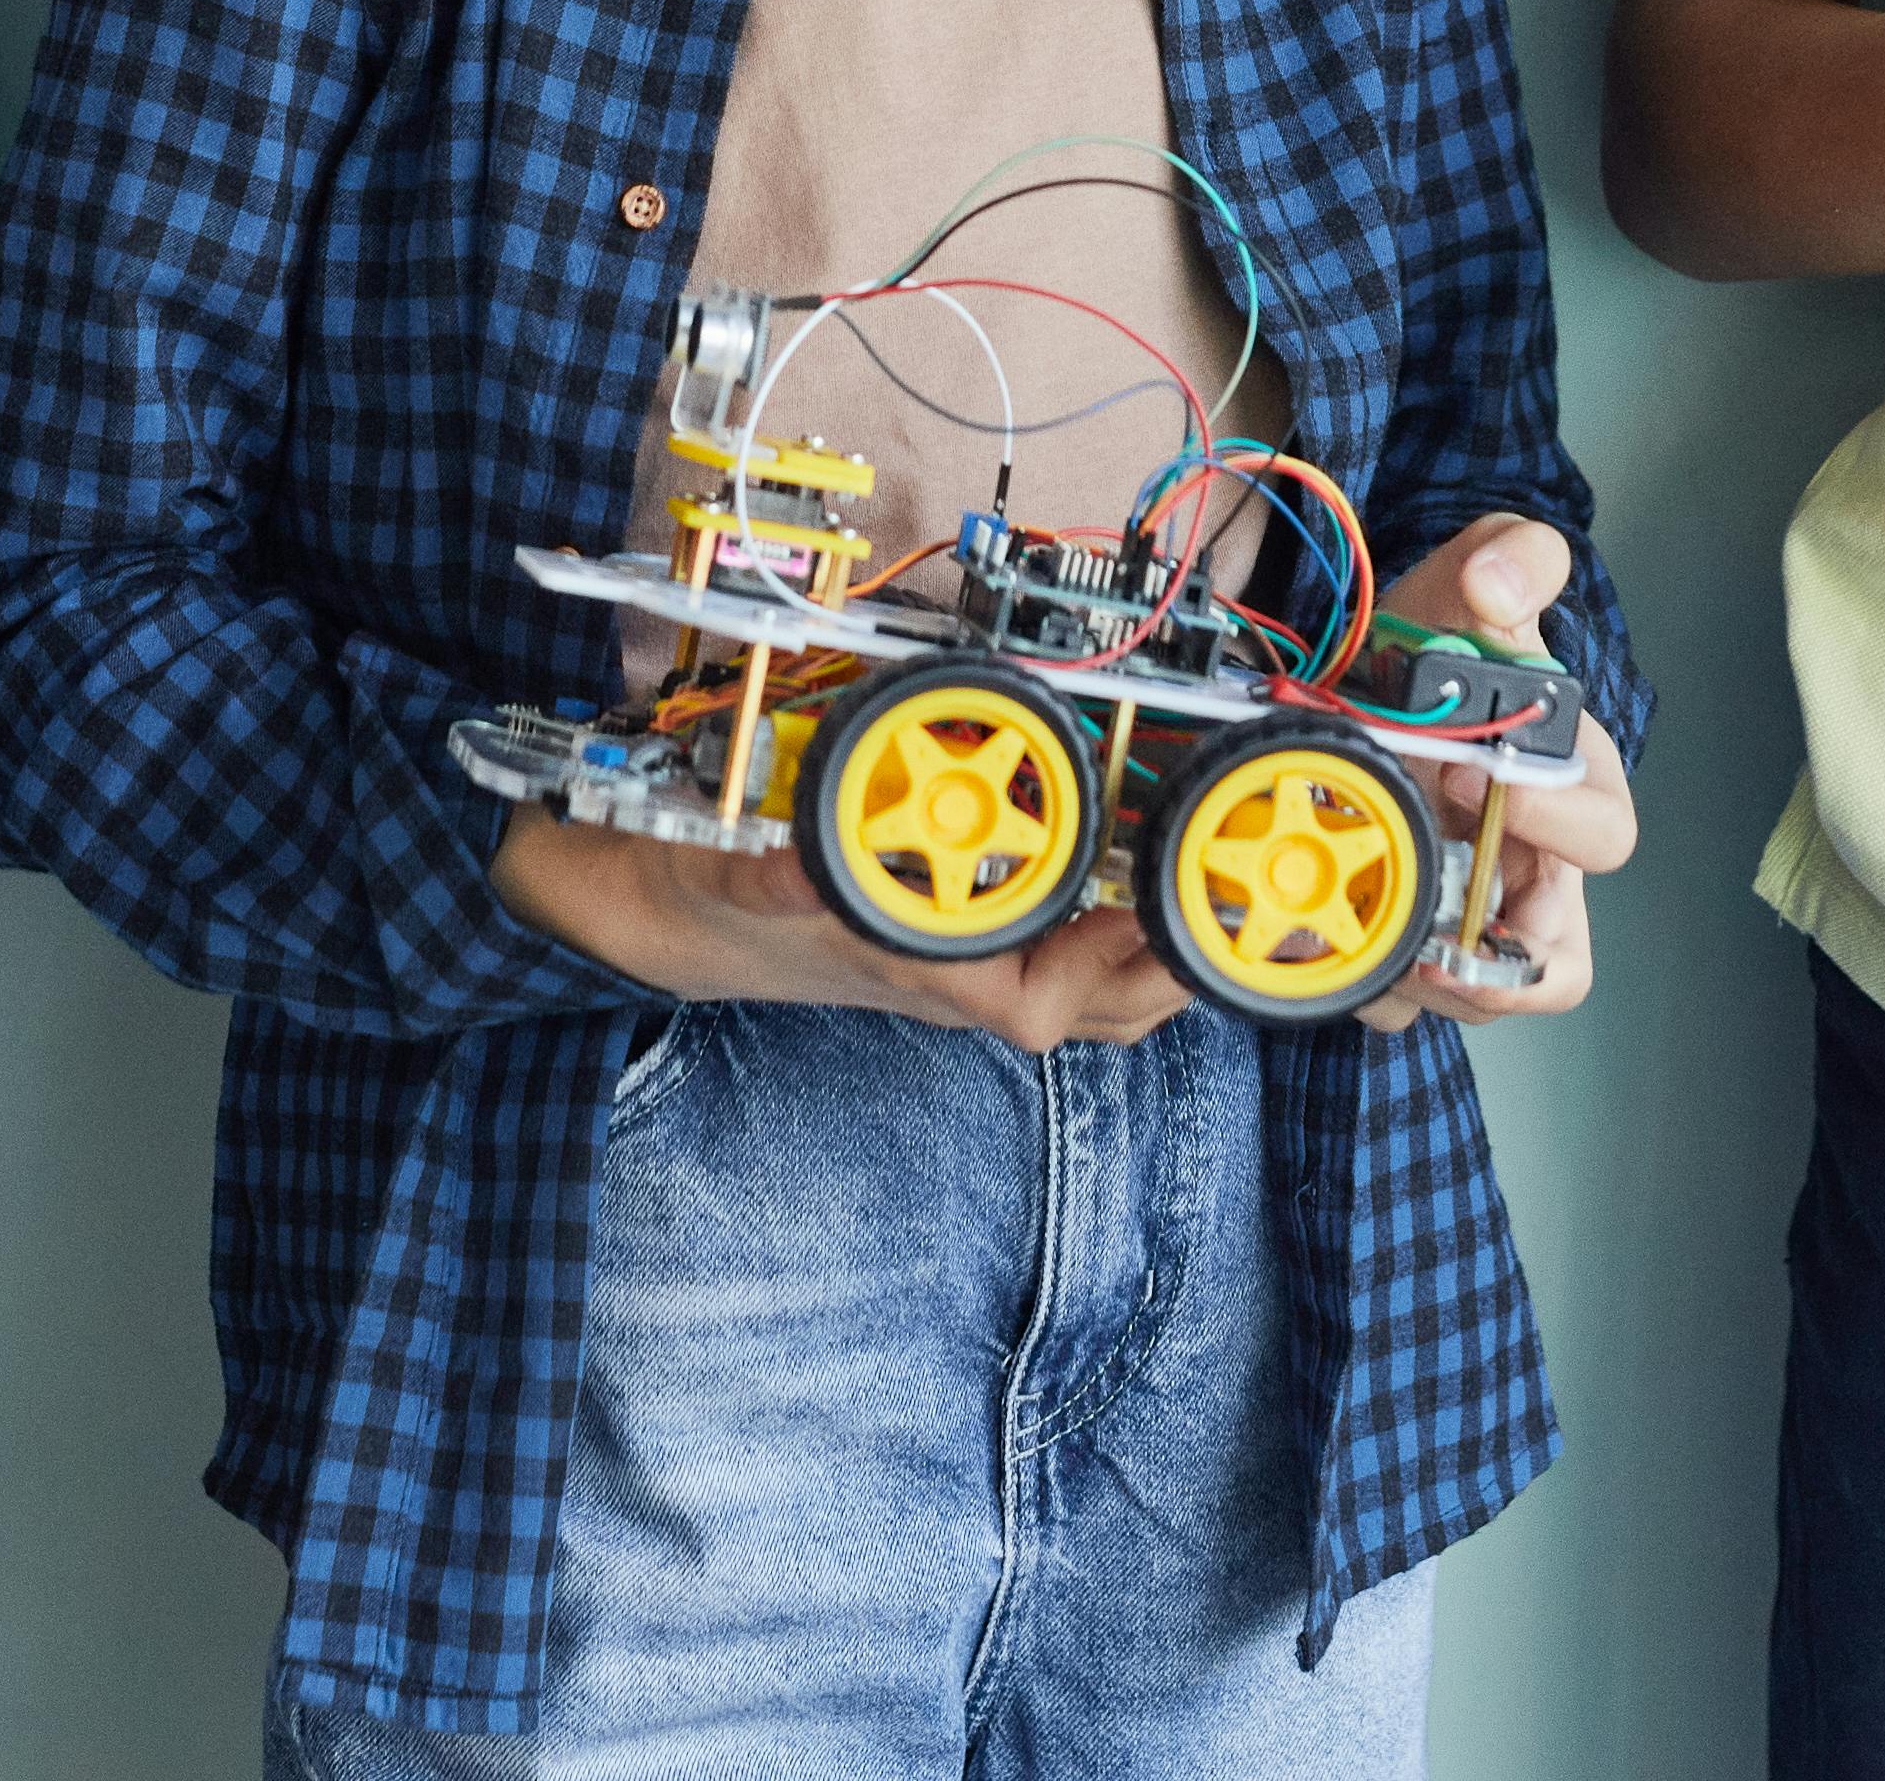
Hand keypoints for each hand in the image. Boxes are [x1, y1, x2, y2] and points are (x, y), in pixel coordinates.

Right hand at [497, 795, 1196, 1052]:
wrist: (651, 910)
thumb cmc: (698, 886)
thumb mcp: (720, 873)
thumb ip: (759, 879)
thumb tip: (798, 875)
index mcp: (910, 969)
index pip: (1029, 1002)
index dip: (1101, 968)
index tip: (1159, 917)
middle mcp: (946, 981)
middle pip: (1089, 1011)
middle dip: (1166, 974)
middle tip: (1233, 917)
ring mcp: (953, 971)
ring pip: (1083, 997)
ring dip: (1151, 963)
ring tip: (1211, 913)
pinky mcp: (950, 947)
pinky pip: (1054, 965)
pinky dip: (1107, 940)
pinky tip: (1133, 894)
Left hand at [1374, 514, 1632, 1027]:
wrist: (1352, 677)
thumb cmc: (1434, 641)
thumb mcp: (1469, 578)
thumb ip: (1510, 557)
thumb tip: (1500, 586)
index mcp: (1570, 780)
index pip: (1606, 833)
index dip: (1551, 818)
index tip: (1471, 773)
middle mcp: (1535, 859)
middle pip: (1554, 955)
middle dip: (1489, 952)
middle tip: (1421, 919)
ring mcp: (1476, 906)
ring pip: (1486, 991)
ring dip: (1430, 982)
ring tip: (1367, 939)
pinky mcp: (1415, 938)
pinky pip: (1415, 999)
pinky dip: (1380, 992)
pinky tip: (1337, 949)